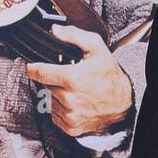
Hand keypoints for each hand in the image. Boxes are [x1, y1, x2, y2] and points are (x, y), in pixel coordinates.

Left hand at [25, 23, 132, 137]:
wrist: (124, 102)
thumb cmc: (111, 76)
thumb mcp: (96, 48)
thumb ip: (74, 35)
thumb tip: (55, 30)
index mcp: (72, 79)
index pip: (38, 72)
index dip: (33, 67)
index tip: (32, 67)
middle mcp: (69, 99)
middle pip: (45, 86)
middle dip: (52, 80)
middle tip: (68, 78)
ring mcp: (70, 115)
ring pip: (49, 101)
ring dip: (57, 96)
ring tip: (73, 92)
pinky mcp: (71, 127)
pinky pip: (55, 116)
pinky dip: (61, 110)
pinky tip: (74, 104)